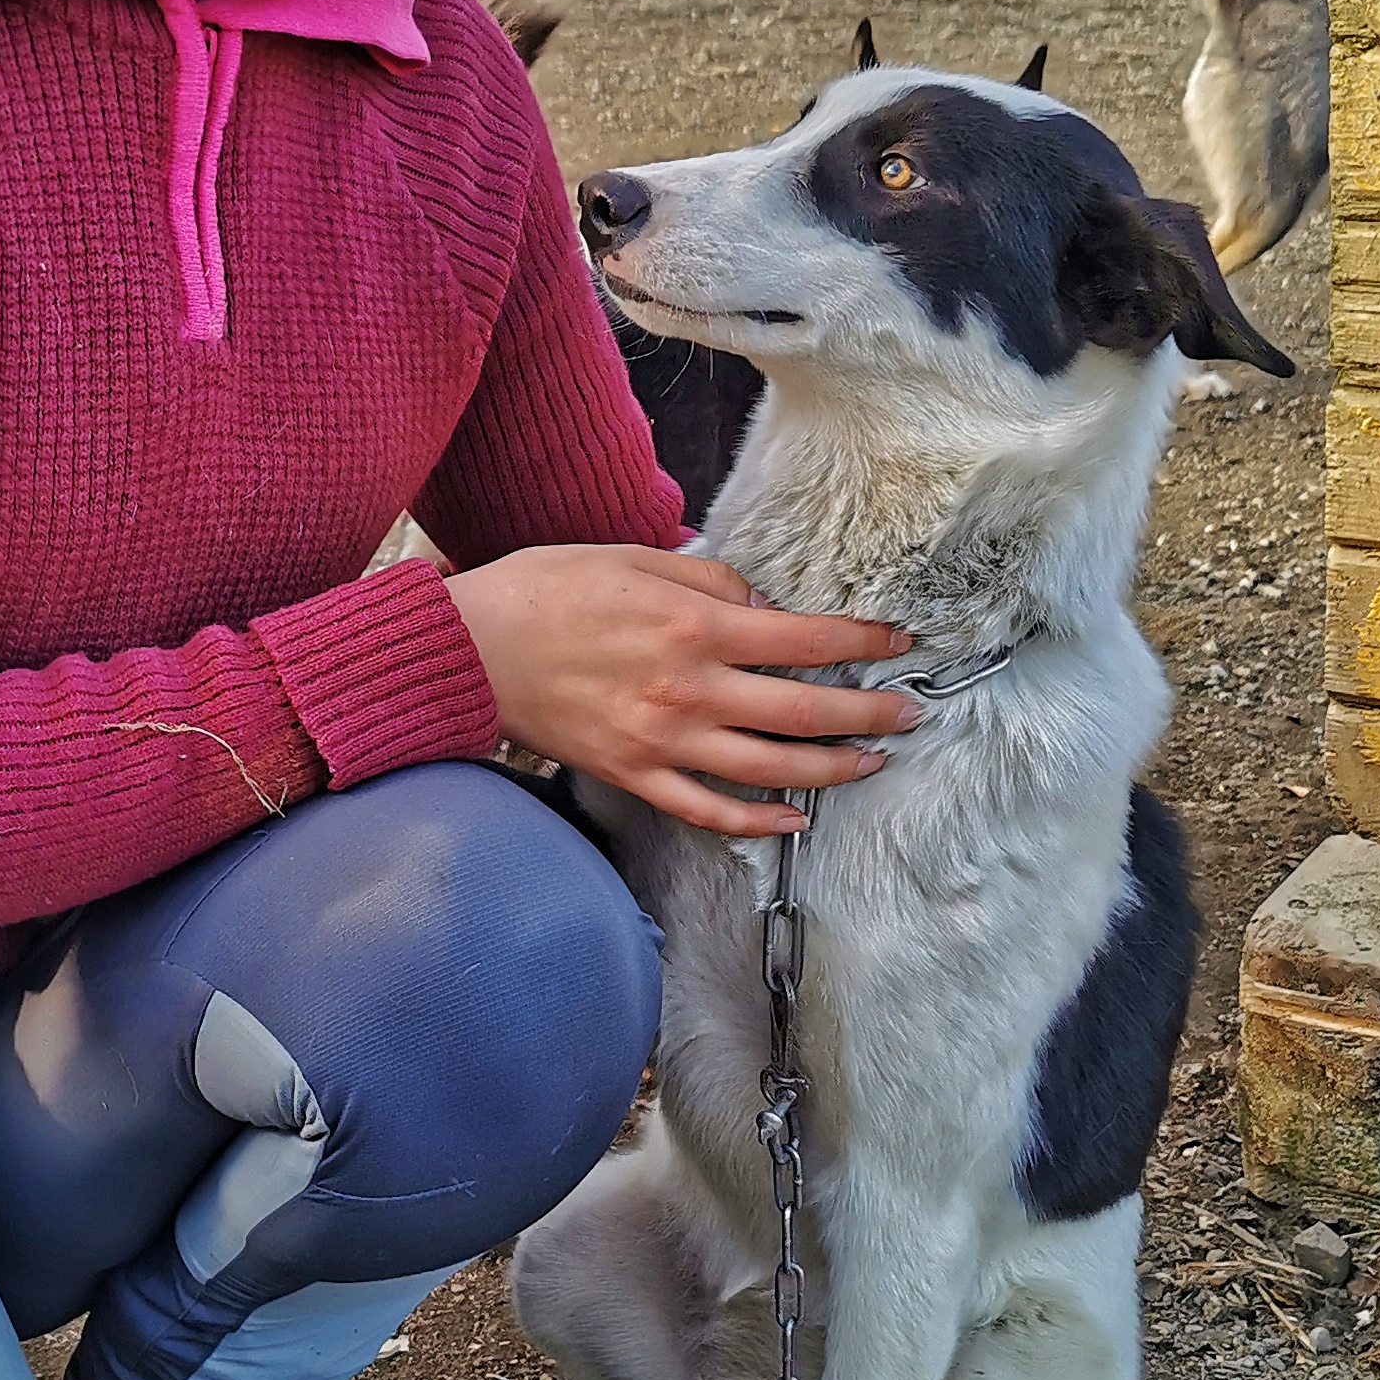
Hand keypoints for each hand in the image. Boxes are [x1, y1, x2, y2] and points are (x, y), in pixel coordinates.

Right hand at [441, 544, 921, 837]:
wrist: (470, 649)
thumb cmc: (546, 591)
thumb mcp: (634, 557)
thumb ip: (708, 582)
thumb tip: (761, 608)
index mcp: (693, 628)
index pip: (805, 639)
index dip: (863, 644)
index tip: (898, 644)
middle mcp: (689, 691)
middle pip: (803, 713)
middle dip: (868, 714)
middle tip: (909, 715)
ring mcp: (663, 742)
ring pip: (769, 770)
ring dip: (831, 771)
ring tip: (870, 764)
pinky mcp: (634, 775)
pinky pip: (708, 811)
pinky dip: (756, 821)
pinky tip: (793, 820)